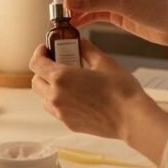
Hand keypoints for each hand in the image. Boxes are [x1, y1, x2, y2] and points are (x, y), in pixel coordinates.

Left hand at [29, 38, 146, 141]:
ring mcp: (61, 113)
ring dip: (49, 87)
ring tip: (68, 82)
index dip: (39, 53)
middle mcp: (56, 96)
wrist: (131, 118)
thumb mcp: (104, 61)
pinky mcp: (69, 124)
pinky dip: (59, 101)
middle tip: (58, 64)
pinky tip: (76, 97)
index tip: (47, 49)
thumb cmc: (120, 89)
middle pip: (36, 81)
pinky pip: (56, 110)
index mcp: (61, 77)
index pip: (36, 63)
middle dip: (43, 71)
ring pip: (43, 98)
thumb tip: (79, 43)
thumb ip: (87, 49)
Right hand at [50, 0, 167, 46]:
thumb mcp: (124, 4)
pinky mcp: (117, 12)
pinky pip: (95, 13)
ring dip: (77, 9)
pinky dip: (85, 18)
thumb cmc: (158, 8)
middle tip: (60, 13)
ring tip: (66, 22)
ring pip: (88, 1)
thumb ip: (96, 2)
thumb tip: (70, 1)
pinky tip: (77, 26)